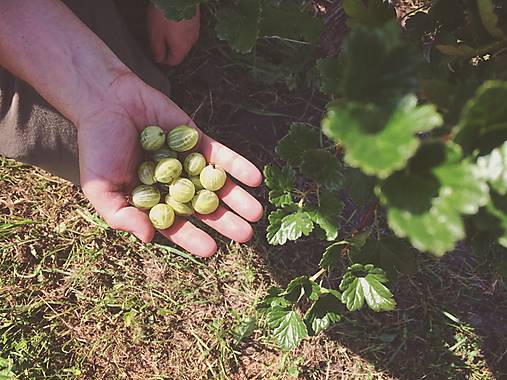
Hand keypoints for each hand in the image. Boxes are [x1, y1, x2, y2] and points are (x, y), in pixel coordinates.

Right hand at [77, 72, 262, 256]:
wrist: (106, 101)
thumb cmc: (98, 147)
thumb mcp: (101, 188)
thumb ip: (122, 215)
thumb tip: (149, 238)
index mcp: (153, 201)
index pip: (176, 225)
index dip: (193, 238)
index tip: (212, 250)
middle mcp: (175, 185)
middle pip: (204, 207)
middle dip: (225, 222)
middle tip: (246, 236)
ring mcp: (189, 163)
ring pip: (217, 184)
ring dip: (238, 198)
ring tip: (256, 213)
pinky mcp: (198, 141)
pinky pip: (221, 156)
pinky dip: (238, 166)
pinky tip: (255, 179)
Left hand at [146, 3, 199, 65]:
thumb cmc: (165, 13)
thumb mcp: (155, 34)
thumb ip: (157, 50)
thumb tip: (159, 59)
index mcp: (181, 48)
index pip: (173, 62)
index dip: (164, 60)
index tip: (156, 55)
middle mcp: (191, 42)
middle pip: (180, 52)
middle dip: (169, 49)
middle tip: (158, 41)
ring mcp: (195, 30)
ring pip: (184, 40)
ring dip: (175, 38)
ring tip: (164, 29)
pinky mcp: (196, 20)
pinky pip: (187, 30)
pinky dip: (180, 29)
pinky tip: (173, 21)